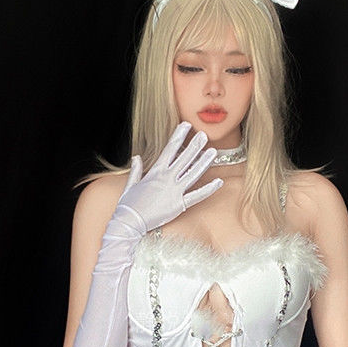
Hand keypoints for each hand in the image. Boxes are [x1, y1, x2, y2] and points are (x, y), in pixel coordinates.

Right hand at [116, 121, 223, 236]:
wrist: (129, 222)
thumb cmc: (128, 205)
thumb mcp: (131, 184)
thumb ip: (136, 170)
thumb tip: (136, 157)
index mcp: (156, 171)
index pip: (170, 148)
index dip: (179, 135)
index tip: (186, 125)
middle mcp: (167, 178)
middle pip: (185, 158)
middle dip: (195, 145)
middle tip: (205, 135)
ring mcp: (174, 191)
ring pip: (193, 173)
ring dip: (204, 162)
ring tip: (213, 152)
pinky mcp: (179, 205)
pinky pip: (197, 195)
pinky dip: (209, 189)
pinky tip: (219, 182)